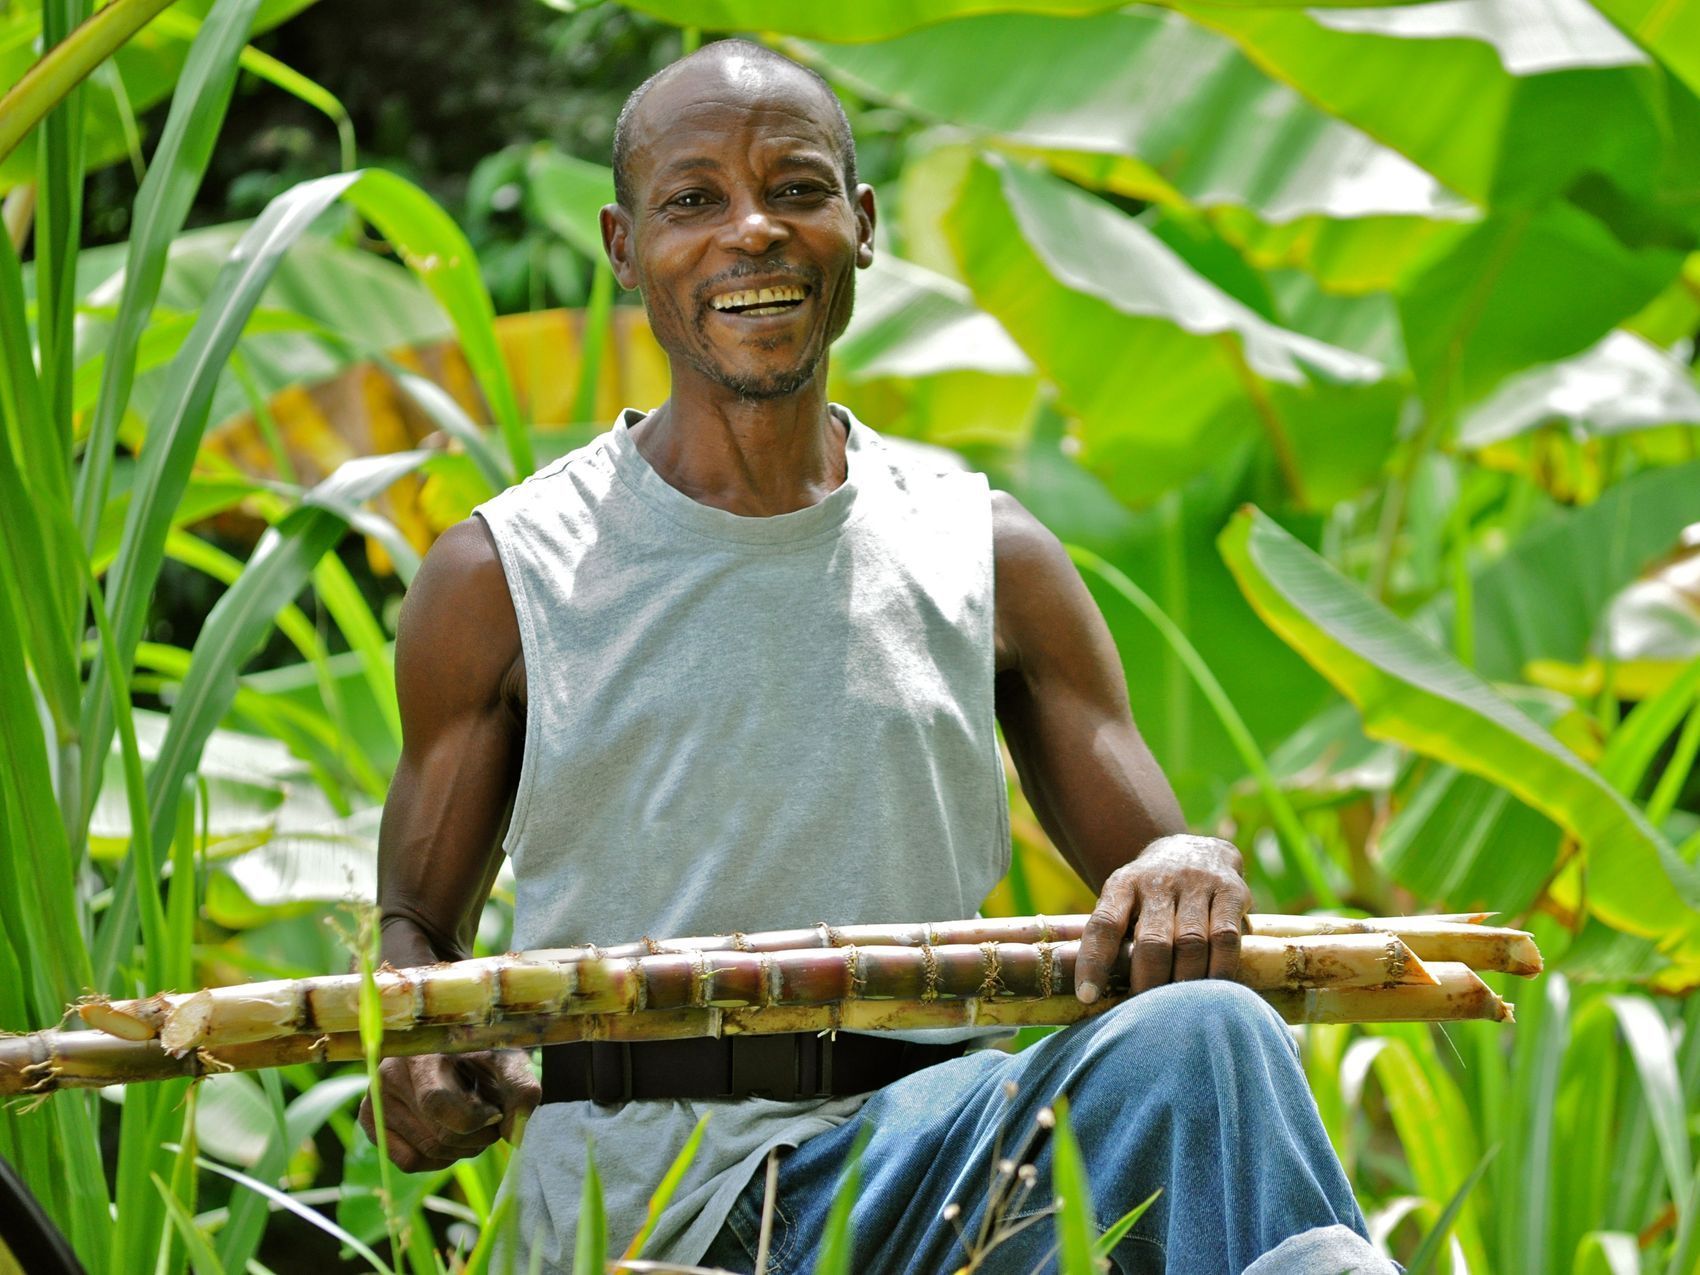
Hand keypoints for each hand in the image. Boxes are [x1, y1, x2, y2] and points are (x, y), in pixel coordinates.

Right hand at [358, 1048, 540, 1172]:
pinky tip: (450, 1138)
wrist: (460, 1050)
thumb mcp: (509, 1060)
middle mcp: (388, 1072)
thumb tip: (515, 1134)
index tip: (496, 1114)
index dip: (474, 1120)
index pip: (437, 1102)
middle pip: (437, 1135)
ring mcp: (374, 1099)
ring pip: (425, 1151)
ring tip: (473, 1128)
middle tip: (491, 1124)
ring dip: (461, 1150)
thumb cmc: (486, 1053)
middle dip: (475, 1138)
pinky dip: (438, 1159)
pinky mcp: (371, 1122)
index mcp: (421, 1050)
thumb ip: (521, 1088)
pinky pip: (408, 1161)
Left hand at [1074, 833, 1250, 1002]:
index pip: (1104, 924)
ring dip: (1185, 981)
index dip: (1093, 961)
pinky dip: (1220, 969)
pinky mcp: (1231, 891)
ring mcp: (1197, 883)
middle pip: (1153, 940)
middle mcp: (1158, 880)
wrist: (1195, 848)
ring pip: (1191, 942)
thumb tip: (1094, 996)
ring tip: (1181, 1010)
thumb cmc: (1151, 896)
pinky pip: (1226, 937)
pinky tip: (1216, 990)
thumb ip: (1114, 939)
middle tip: (1146, 1014)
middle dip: (1149, 982)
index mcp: (1122, 885)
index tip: (1087, 996)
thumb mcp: (1124, 901)